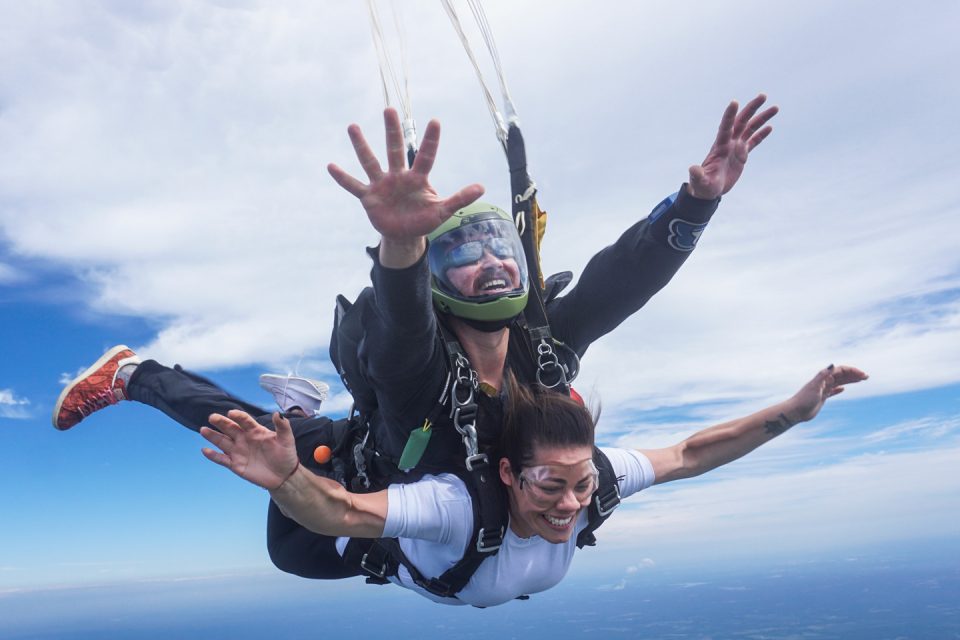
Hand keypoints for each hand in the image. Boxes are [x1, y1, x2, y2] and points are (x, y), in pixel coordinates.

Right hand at [200, 411, 298, 489]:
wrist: (284, 476)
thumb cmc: (286, 455)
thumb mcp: (287, 439)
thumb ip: (283, 426)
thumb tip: (277, 413)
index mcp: (256, 431)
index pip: (245, 421)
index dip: (238, 416)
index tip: (231, 413)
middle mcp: (244, 439)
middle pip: (230, 429)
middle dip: (221, 423)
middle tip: (212, 417)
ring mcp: (239, 451)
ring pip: (223, 442)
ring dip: (213, 436)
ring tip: (203, 429)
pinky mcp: (236, 464)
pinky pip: (222, 459)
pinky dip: (213, 455)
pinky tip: (205, 450)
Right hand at [328, 108, 484, 241]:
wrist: (405, 235)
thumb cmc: (424, 219)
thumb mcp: (443, 211)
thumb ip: (459, 199)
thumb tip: (482, 187)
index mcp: (418, 179)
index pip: (426, 156)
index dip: (431, 141)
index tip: (435, 121)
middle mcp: (398, 177)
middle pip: (395, 150)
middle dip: (392, 131)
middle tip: (389, 109)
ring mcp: (382, 185)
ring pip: (370, 162)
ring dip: (361, 146)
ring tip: (353, 126)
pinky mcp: (369, 198)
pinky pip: (354, 186)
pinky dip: (343, 178)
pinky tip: (331, 166)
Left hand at [687, 94, 778, 199]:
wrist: (708, 190)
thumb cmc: (703, 186)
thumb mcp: (701, 181)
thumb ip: (698, 175)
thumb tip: (692, 169)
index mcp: (720, 147)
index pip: (725, 127)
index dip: (729, 115)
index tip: (735, 101)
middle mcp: (728, 143)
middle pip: (741, 121)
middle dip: (751, 108)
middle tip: (763, 95)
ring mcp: (736, 147)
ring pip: (750, 128)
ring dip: (762, 118)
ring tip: (775, 108)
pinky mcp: (741, 155)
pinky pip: (753, 141)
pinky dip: (761, 134)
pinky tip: (770, 126)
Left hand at [788, 365, 868, 422]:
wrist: (796, 411)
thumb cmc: (804, 399)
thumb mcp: (814, 386)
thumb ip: (823, 375)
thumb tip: (833, 364)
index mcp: (823, 378)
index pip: (841, 370)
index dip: (852, 371)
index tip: (862, 375)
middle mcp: (824, 382)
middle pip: (842, 375)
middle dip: (854, 375)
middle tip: (866, 376)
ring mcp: (823, 390)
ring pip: (839, 382)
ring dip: (850, 381)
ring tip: (861, 380)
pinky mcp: (822, 398)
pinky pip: (832, 391)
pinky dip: (838, 389)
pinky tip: (843, 390)